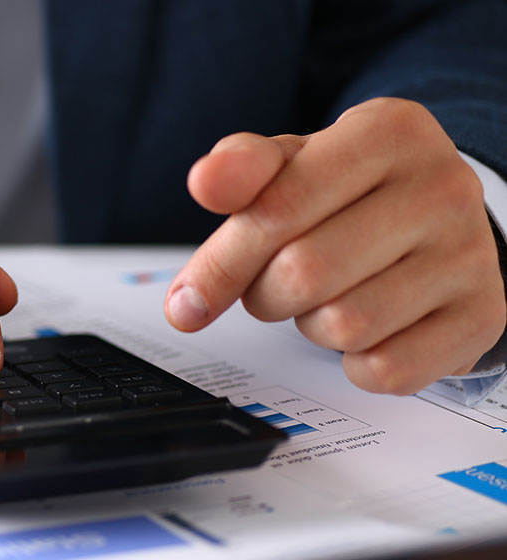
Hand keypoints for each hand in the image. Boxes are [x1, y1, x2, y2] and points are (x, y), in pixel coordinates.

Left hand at [168, 97, 505, 394]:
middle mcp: (441, 186)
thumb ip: (241, 170)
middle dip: (265, 294)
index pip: (277, 208)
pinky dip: (355, 362)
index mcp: (389, 131)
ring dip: (311, 325)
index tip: (186, 300)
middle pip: (303, 273)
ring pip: (345, 325)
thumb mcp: (293, 164)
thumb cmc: (350, 193)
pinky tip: (367, 328)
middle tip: (272, 286)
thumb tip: (205, 182)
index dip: (220, 263)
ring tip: (327, 296)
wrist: (440, 222)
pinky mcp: (482, 316)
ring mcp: (470, 254)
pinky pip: (385, 368)